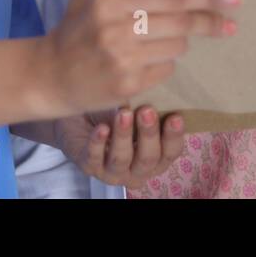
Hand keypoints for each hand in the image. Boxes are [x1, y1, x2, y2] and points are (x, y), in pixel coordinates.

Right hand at [33, 0, 239, 116]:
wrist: (50, 75)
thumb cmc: (74, 27)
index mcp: (109, 0)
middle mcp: (117, 30)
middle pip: (181, 22)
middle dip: (210, 20)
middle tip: (230, 20)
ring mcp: (123, 60)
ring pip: (177, 47)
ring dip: (180, 40)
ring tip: (164, 37)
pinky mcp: (128, 86)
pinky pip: (166, 69)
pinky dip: (164, 61)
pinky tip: (146, 57)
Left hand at [55, 105, 186, 187]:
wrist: (80, 117)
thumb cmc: (114, 112)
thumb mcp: (134, 108)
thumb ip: (149, 106)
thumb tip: (162, 84)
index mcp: (156, 157)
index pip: (170, 152)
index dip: (174, 136)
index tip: (175, 116)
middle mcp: (137, 170)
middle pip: (148, 158)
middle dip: (149, 134)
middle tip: (146, 110)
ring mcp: (113, 172)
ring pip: (122, 159)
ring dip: (123, 136)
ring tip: (123, 113)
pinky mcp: (90, 167)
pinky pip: (94, 158)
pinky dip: (98, 142)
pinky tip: (101, 128)